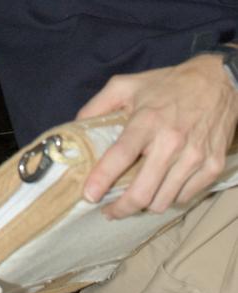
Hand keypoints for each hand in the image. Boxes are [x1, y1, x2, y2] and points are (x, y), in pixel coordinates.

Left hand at [77, 55, 237, 217]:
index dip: (102, 179)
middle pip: (143, 191)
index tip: (89, 195)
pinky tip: (161, 188)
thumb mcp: (126, 85)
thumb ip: (98, 105)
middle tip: (109, 210)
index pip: (121, 155)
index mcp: (147, 120)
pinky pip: (185, 197)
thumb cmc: (168, 85)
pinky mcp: (213, 166)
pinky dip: (170, 197)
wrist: (217, 82)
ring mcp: (195, 156)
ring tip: (134, 199)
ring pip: (164, 201)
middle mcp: (172, 141)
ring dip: (145, 205)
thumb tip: (76, 128)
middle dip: (121, 208)